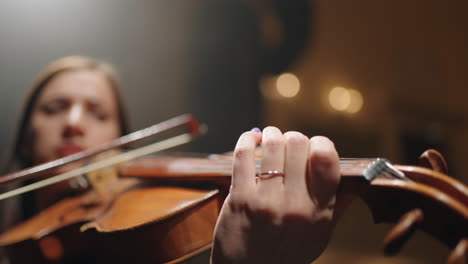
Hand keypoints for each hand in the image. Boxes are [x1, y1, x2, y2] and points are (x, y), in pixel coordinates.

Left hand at [211, 127, 340, 263]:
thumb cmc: (286, 255)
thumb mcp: (319, 237)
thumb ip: (336, 207)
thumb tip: (354, 181)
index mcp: (318, 211)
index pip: (326, 158)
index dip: (321, 144)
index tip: (313, 147)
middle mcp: (294, 204)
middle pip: (298, 144)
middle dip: (295, 138)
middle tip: (289, 143)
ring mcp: (265, 201)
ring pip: (272, 145)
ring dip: (271, 135)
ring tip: (270, 138)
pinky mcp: (239, 199)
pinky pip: (243, 156)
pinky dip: (247, 140)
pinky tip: (252, 140)